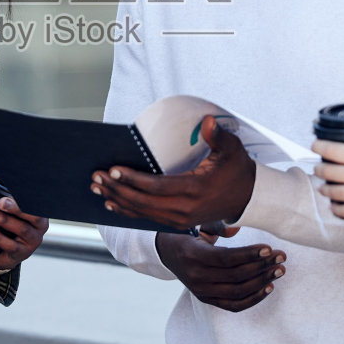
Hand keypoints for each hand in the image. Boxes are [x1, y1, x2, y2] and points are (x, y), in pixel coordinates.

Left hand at [0, 197, 47, 271]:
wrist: (2, 252)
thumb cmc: (7, 225)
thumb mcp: (10, 211)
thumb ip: (8, 199)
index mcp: (39, 213)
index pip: (37, 204)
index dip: (25, 198)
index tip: (11, 193)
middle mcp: (40, 227)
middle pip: (33, 216)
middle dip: (16, 208)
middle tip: (0, 202)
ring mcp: (32, 242)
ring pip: (22, 229)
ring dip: (3, 220)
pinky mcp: (22, 254)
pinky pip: (11, 245)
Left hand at [89, 115, 254, 229]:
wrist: (247, 198)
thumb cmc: (236, 169)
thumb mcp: (232, 149)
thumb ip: (218, 135)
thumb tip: (208, 120)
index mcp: (195, 190)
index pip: (158, 186)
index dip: (134, 179)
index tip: (115, 169)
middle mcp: (184, 209)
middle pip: (143, 202)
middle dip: (117, 189)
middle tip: (96, 177)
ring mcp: (180, 219)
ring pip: (142, 212)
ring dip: (117, 199)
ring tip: (96, 187)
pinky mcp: (177, 222)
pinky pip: (147, 217)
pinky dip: (127, 210)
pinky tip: (111, 202)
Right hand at [155, 228, 283, 312]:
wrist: (168, 253)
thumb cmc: (188, 235)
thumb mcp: (199, 226)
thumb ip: (217, 226)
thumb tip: (237, 228)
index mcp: (193, 255)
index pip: (226, 258)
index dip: (249, 255)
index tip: (269, 248)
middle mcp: (196, 276)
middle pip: (236, 276)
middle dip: (262, 267)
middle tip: (281, 257)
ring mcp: (201, 291)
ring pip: (238, 292)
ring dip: (262, 282)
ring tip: (279, 270)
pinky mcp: (207, 300)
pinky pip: (234, 305)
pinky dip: (253, 299)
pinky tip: (268, 287)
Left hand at [313, 141, 343, 227]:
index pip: (335, 150)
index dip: (320, 146)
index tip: (315, 145)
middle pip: (328, 171)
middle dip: (320, 169)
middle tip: (319, 168)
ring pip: (332, 192)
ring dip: (325, 189)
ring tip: (324, 187)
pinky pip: (343, 211)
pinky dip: (336, 208)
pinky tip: (336, 207)